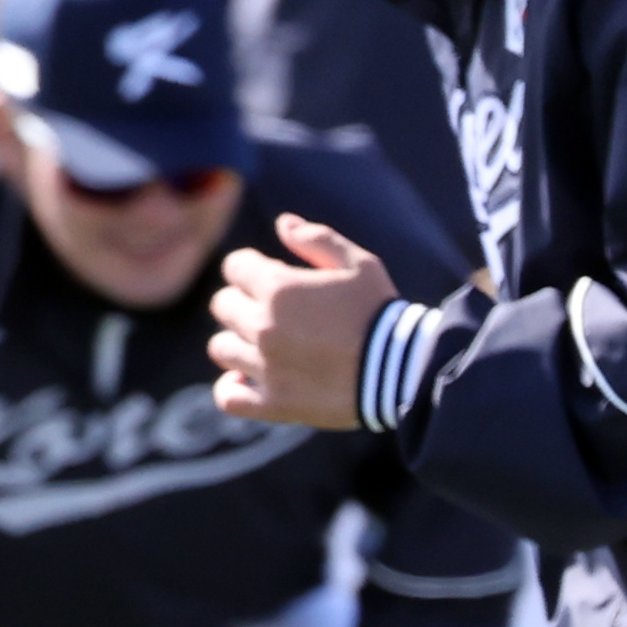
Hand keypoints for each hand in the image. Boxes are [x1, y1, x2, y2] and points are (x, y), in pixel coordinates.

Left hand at [208, 215, 399, 430]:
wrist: (405, 372)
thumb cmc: (382, 314)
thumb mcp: (360, 265)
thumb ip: (318, 240)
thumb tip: (283, 224)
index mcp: (278, 289)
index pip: (235, 266)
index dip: (253, 268)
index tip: (272, 277)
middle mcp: (263, 326)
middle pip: (223, 306)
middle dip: (244, 303)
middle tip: (276, 313)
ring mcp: (265, 367)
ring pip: (221, 348)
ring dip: (239, 343)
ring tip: (266, 347)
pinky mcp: (275, 402)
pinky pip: (228, 396)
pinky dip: (233, 388)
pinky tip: (251, 380)